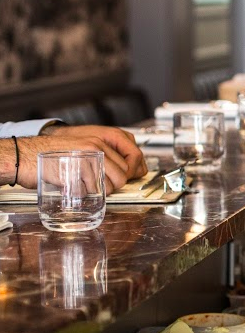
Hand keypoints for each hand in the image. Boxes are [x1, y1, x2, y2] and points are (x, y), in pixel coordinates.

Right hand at [16, 134, 139, 191]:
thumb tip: (123, 171)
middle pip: (122, 176)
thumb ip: (102, 154)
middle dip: (114, 186)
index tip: (123, 179)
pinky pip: (91, 190)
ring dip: (99, 191)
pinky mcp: (77, 170)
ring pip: (109, 185)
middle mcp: (97, 146)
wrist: (25, 155)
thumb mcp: (81, 146)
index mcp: (101, 138)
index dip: (130, 174)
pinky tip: (73, 186)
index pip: (132, 159)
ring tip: (84, 186)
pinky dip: (83, 193)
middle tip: (98, 186)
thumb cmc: (52, 153)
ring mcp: (88, 158)